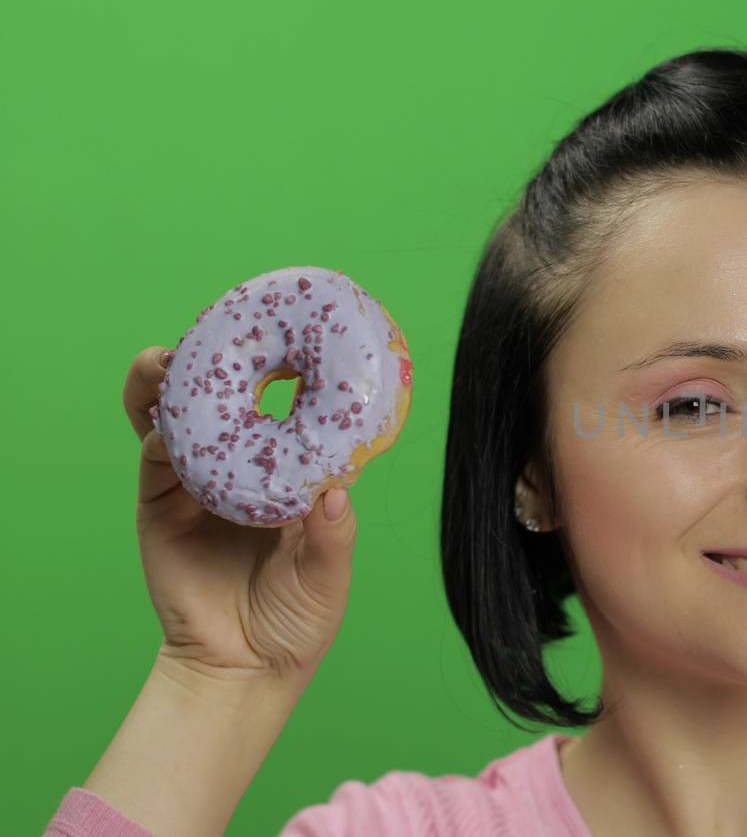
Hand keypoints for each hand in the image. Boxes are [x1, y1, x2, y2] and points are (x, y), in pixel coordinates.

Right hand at [123, 345, 357, 688]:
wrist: (246, 670)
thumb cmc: (300, 619)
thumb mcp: (329, 574)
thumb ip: (333, 534)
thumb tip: (337, 491)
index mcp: (289, 474)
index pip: (287, 411)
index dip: (286, 371)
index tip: (291, 333)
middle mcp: (242, 469)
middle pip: (222, 402)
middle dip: (213, 362)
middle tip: (211, 330)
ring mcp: (198, 485)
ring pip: (178, 421)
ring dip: (169, 386)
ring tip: (167, 359)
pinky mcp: (161, 508)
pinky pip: (156, 462)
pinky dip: (159, 437)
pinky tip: (166, 426)